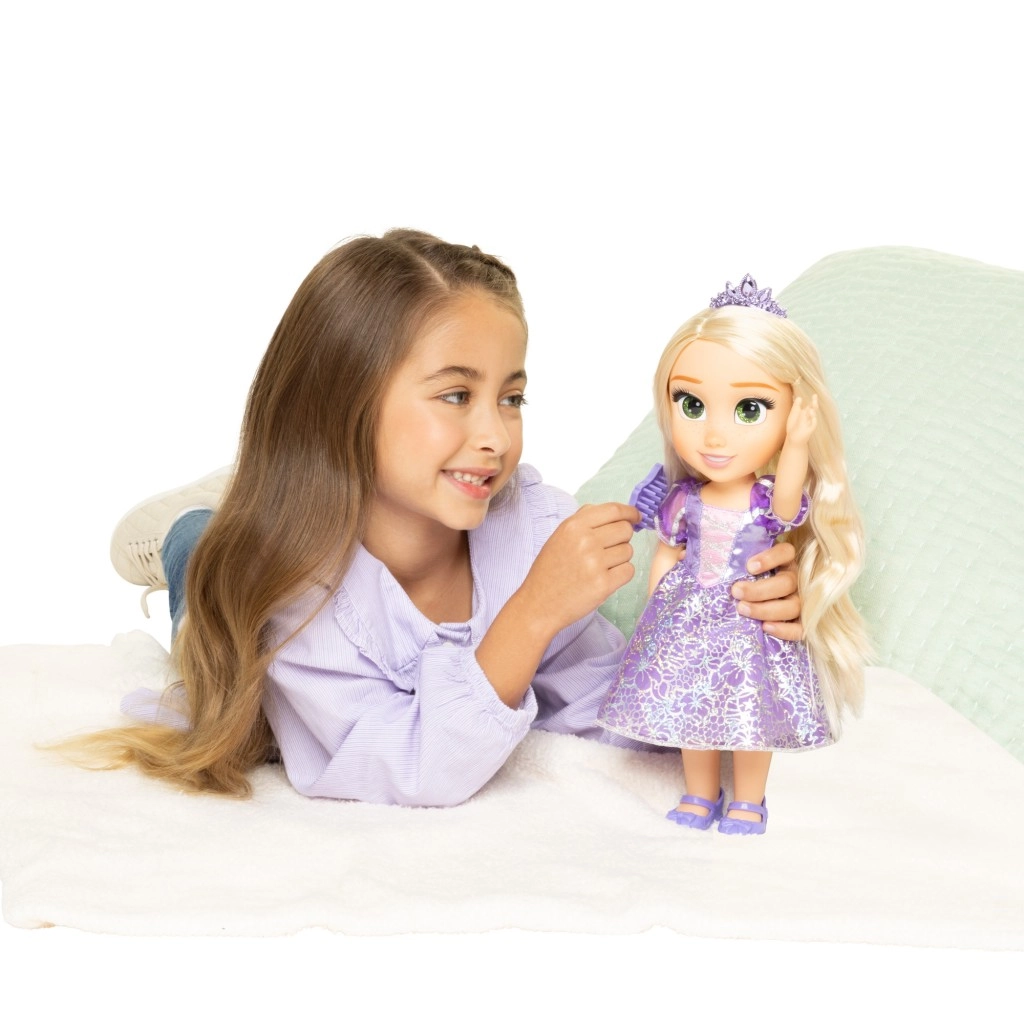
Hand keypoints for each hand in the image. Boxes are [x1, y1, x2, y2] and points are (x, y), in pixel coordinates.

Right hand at [520, 502, 638, 633]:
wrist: (539, 603)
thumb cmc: (550, 570)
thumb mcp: (560, 536)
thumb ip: (585, 520)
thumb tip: (617, 513)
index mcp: (573, 526)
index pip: (613, 510)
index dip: (630, 512)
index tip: (635, 517)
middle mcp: (585, 541)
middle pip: (625, 530)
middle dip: (622, 538)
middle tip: (608, 549)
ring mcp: (595, 563)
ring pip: (628, 551)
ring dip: (619, 559)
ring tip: (599, 567)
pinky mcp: (603, 584)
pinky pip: (629, 571)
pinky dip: (621, 575)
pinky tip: (604, 578)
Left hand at [732, 541, 802, 640]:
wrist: (755, 602)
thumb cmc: (745, 580)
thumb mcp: (744, 567)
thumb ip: (737, 563)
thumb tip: (716, 560)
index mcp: (784, 561)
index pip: (786, 552)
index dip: (770, 558)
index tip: (749, 567)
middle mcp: (796, 579)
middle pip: (786, 583)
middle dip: (759, 590)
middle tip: (736, 591)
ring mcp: (801, 601)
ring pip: (793, 606)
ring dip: (766, 609)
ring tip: (742, 609)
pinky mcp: (801, 622)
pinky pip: (800, 629)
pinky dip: (785, 630)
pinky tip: (765, 627)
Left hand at [786, 394, 817, 446]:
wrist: (793, 438)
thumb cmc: (794, 426)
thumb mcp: (794, 414)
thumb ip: (796, 406)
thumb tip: (799, 397)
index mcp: (806, 413)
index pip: (811, 405)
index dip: (813, 400)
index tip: (815, 394)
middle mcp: (809, 417)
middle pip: (813, 409)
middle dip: (814, 404)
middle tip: (815, 399)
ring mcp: (810, 423)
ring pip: (813, 416)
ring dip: (812, 412)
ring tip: (810, 408)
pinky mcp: (810, 430)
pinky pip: (813, 424)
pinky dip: (813, 420)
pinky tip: (812, 416)